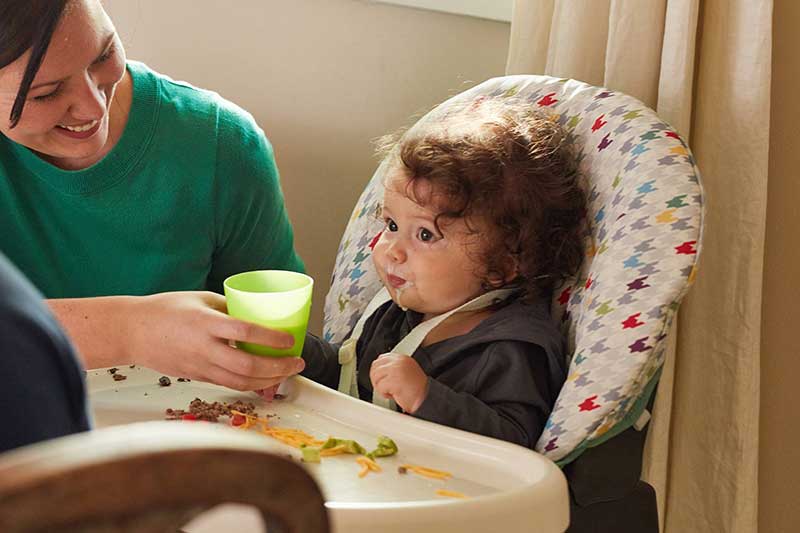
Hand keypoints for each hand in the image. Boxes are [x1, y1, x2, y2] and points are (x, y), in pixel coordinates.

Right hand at [126, 292, 304, 390]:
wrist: (132, 331)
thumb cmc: (165, 310)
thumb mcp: (201, 298)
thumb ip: (230, 309)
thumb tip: (260, 315)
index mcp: (205, 323)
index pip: (244, 332)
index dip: (271, 338)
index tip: (289, 340)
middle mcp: (203, 348)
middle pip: (246, 366)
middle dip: (278, 367)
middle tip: (297, 362)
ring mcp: (199, 366)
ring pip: (240, 382)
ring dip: (269, 380)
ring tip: (287, 373)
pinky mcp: (197, 377)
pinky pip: (229, 385)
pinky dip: (251, 384)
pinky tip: (266, 379)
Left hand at [369, 353, 428, 413]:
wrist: (425, 399)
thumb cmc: (417, 390)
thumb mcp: (406, 372)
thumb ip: (393, 367)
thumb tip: (379, 369)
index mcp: (402, 358)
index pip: (381, 358)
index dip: (378, 370)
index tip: (380, 378)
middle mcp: (399, 361)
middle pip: (375, 366)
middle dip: (377, 379)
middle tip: (384, 387)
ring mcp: (396, 370)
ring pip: (375, 376)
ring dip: (380, 387)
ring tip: (391, 391)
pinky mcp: (393, 380)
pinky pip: (379, 387)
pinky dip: (384, 394)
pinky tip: (393, 395)